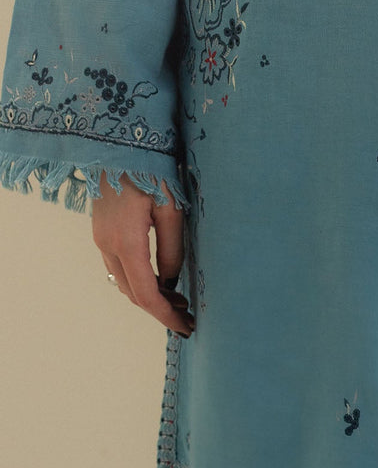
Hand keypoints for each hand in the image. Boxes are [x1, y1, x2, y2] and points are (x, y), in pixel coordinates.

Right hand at [91, 172, 194, 337]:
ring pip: (124, 282)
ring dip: (149, 296)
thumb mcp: (172, 211)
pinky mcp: (101, 230)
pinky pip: (118, 267)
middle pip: (133, 294)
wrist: (117, 139)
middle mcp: (107, 245)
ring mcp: (100, 238)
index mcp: (127, 243)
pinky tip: (160, 280)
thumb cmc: (150, 169)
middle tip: (187, 317)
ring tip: (178, 301)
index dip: (167, 316)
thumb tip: (170, 283)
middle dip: (160, 310)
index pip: (147, 295)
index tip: (187, 328)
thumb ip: (172, 252)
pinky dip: (139, 281)